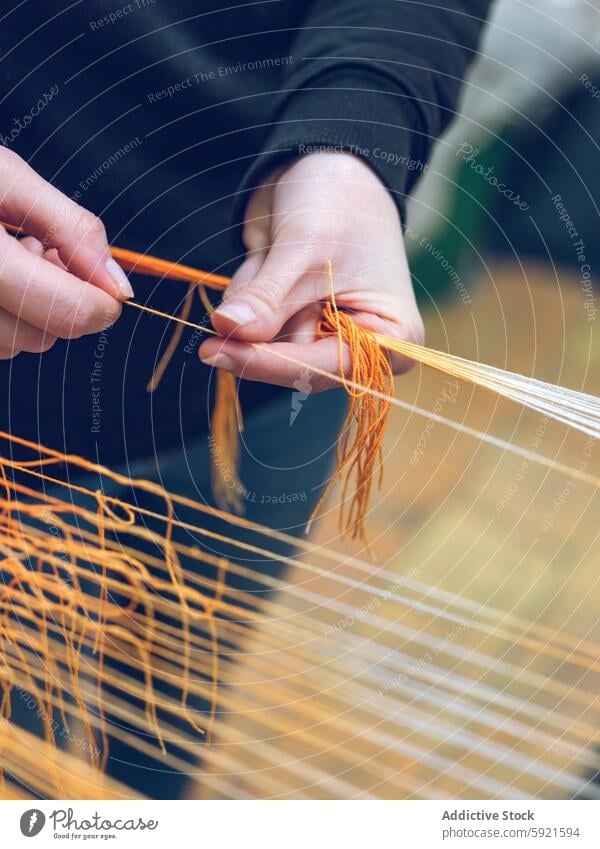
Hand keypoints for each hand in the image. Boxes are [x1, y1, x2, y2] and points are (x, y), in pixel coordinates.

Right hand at [0, 147, 131, 358]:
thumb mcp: (5, 177)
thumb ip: (71, 229)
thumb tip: (119, 286)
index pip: (69, 313)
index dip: (101, 301)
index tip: (103, 279)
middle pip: (44, 337)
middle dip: (59, 298)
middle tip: (34, 246)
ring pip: (17, 346)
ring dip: (29, 308)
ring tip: (3, 254)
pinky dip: (3, 316)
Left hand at [199, 152, 423, 389]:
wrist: (325, 161)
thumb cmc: (339, 200)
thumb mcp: (305, 247)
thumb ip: (270, 297)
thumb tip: (229, 330)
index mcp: (391, 335)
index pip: (327, 367)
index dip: (273, 363)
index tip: (221, 351)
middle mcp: (361, 344)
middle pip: (294, 365)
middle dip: (259, 329)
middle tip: (226, 312)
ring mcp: (323, 332)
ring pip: (266, 344)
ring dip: (255, 301)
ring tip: (273, 255)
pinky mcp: (292, 320)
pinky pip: (253, 324)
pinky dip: (249, 292)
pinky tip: (265, 258)